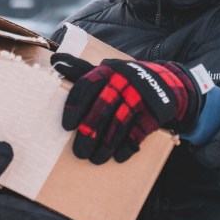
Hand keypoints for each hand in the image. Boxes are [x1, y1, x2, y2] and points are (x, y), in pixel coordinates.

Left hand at [52, 53, 203, 163]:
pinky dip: (127, 147)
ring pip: (119, 123)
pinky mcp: (154, 111)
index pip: (87, 85)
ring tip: (96, 159)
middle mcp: (123, 80)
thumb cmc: (124, 80)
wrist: (165, 82)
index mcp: (107, 70)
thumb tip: (54, 60)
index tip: (67, 126)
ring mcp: (140, 96)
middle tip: (80, 152)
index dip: (75, 106)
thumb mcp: (105, 71)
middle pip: (102, 108)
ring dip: (106, 145)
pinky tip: (119, 157)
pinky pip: (138, 132)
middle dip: (89, 132)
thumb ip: (80, 69)